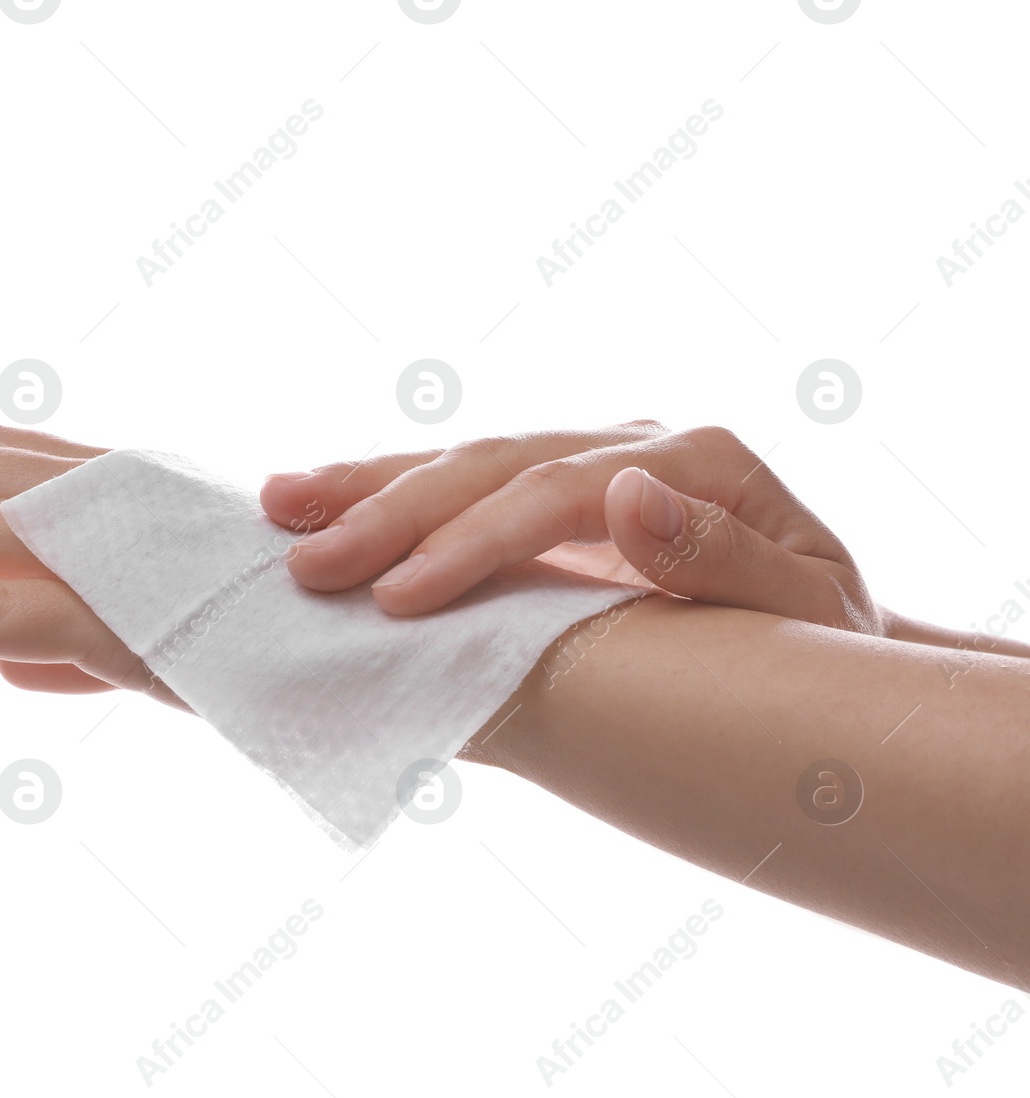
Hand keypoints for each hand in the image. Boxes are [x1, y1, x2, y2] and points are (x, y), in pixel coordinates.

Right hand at [263, 422, 882, 629]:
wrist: (825, 638)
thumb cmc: (820, 644)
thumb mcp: (809, 613)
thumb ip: (726, 555)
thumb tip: (627, 496)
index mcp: (693, 459)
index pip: (557, 488)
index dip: (473, 543)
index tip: (399, 601)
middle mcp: (630, 444)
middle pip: (493, 462)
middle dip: (393, 512)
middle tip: (307, 565)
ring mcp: (585, 460)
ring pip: (462, 459)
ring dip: (368, 484)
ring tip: (281, 506)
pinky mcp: (548, 494)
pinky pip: (460, 486)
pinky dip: (388, 495)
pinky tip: (321, 503)